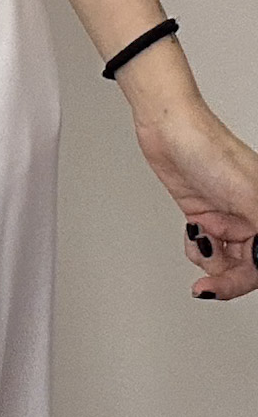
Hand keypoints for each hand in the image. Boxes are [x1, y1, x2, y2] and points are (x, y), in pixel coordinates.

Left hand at [132, 95, 257, 300]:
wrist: (167, 128)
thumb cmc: (209, 147)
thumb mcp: (248, 194)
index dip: (248, 278)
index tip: (224, 288)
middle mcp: (251, 214)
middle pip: (248, 265)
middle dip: (227, 276)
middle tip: (206, 285)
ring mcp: (227, 215)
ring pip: (226, 259)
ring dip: (211, 260)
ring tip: (201, 243)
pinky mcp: (203, 214)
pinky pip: (206, 246)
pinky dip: (197, 247)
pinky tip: (193, 231)